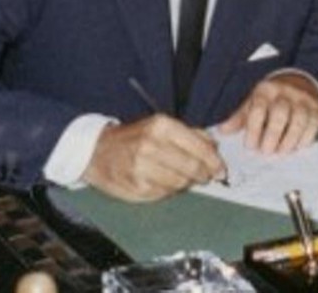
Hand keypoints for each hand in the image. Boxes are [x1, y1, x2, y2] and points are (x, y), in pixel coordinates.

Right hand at [82, 114, 225, 201]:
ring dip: (186, 182)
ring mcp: (142, 167)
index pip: (198, 147)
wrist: (97, 151)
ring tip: (182, 177)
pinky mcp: (136, 186)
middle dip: (204, 174)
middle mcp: (151, 145)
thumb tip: (214, 146)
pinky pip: (165, 193)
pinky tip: (164, 181)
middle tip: (207, 176)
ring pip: (180, 183)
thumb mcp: (160, 125)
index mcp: (161, 126)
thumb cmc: (132, 138)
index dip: (214, 161)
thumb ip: (190, 134)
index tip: (221, 168)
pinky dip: (169, 189)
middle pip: (192, 167)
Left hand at [217, 72, 317, 153]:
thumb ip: (239, 118)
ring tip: (280, 151)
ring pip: (298, 120)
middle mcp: (286, 93)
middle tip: (266, 151)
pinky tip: (295, 146)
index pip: (258, 109)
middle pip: (280, 114)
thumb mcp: (253, 103)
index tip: (250, 146)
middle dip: (272, 136)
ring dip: (288, 140)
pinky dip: (304, 139)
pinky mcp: (317, 110)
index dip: (253, 130)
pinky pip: (313, 125)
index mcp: (265, 91)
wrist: (299, 84)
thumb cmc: (271, 99)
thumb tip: (223, 131)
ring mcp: (303, 100)